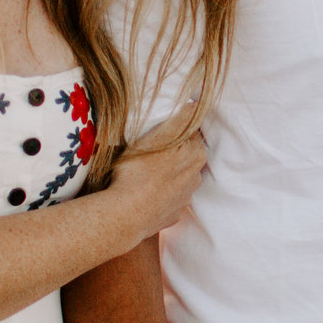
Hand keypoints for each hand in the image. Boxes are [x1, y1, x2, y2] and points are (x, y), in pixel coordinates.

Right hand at [114, 120, 205, 242]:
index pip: (190, 135)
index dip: (174, 131)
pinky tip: (143, 193)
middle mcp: (195, 179)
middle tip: (149, 151)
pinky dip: (158, 196)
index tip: (159, 132)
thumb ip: (182, 119)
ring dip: (165, 176)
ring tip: (143, 173)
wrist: (125, 214)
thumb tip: (197, 105)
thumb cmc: (138, 170)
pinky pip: (166, 201)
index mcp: (196, 156)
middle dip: (172, 154)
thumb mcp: (159, 136)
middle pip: (185, 158)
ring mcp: (183, 201)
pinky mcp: (170, 217)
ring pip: (177, 180)